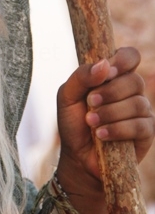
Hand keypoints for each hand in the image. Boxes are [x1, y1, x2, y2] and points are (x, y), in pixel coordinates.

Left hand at [57, 47, 153, 186]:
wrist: (77, 157)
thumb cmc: (73, 123)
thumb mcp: (67, 96)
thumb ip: (81, 77)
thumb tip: (104, 64)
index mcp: (114, 77)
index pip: (130, 56)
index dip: (123, 60)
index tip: (108, 71)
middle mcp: (131, 91)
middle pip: (134, 80)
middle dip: (110, 92)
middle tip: (90, 103)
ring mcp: (141, 111)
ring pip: (138, 103)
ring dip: (110, 113)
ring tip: (91, 122)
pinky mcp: (146, 132)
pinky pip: (141, 125)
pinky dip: (118, 129)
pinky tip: (101, 135)